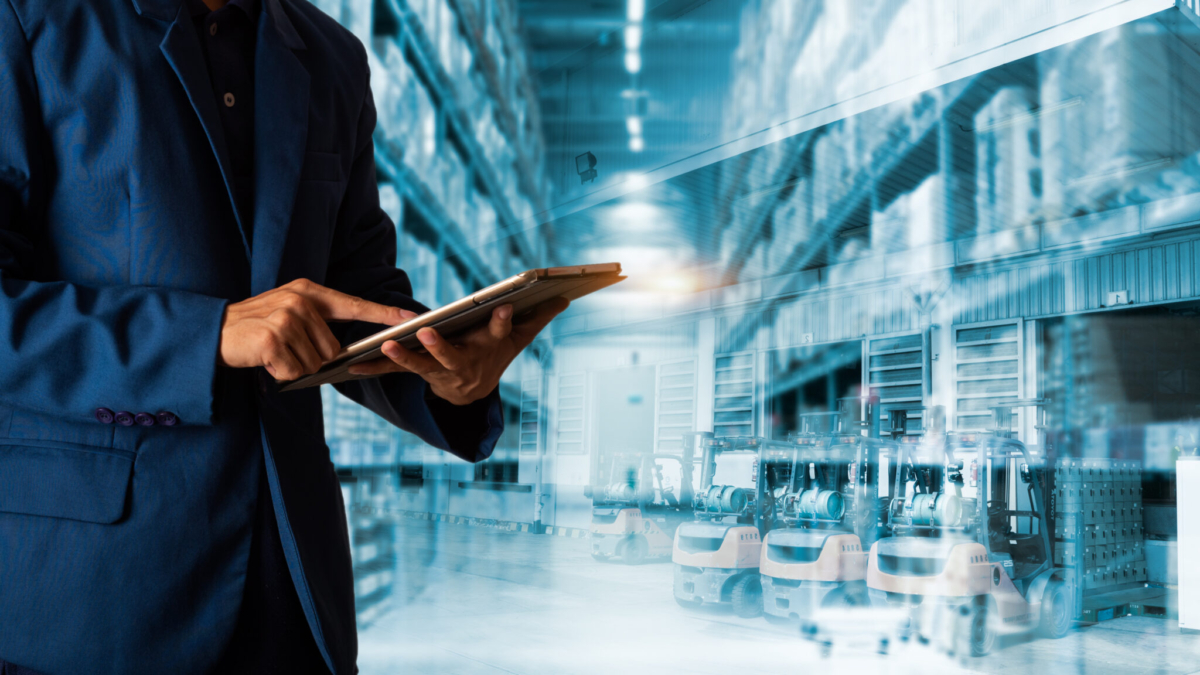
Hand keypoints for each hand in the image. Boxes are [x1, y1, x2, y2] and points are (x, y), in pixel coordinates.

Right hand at [219, 278, 416, 380]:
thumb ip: (317, 323)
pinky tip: (265, 361)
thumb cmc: (256, 327)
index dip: (384, 313)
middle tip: (285, 349)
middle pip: (333, 349)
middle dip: (311, 358)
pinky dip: (281, 374)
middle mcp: (300, 301)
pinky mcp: (273, 339)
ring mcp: (286, 319)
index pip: (354, 304)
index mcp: (308, 292)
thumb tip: (342, 351)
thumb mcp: (288, 312)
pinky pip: (294, 372)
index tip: (410, 318)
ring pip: (315, 363)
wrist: (213, 331)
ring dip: (295, 367)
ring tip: (273, 353)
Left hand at [347, 297, 569, 404]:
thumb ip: (537, 318)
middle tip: (427, 332)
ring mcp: (438, 372)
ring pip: (419, 366)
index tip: (505, 308)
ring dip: (402, 357)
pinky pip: (394, 372)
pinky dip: (373, 368)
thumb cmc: (494, 356)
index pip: (498, 333)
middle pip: (451, 356)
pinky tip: (351, 365)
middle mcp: (462, 364)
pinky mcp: (417, 374)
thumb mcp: (518, 340)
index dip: (501, 323)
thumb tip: (566, 298)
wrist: (472, 394)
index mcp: (487, 350)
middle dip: (440, 346)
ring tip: (386, 345)